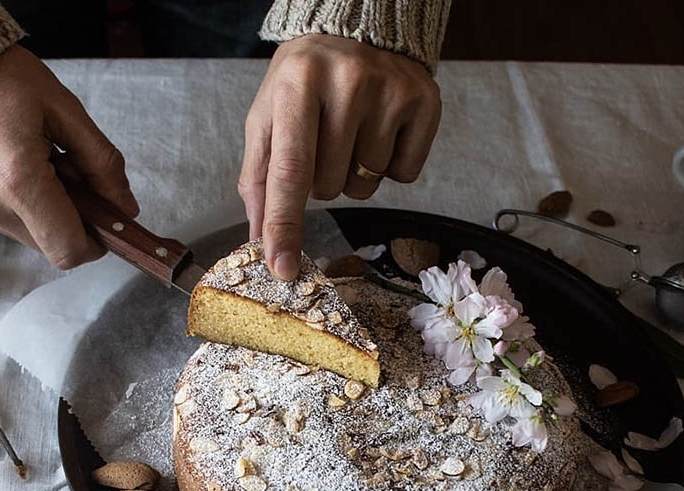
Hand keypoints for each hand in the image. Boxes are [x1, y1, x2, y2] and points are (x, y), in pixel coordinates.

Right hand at [0, 45, 138, 268]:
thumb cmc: (2, 77)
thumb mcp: (66, 111)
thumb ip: (102, 165)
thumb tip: (126, 208)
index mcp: (18, 181)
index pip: (69, 249)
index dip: (96, 243)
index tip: (106, 219)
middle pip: (52, 248)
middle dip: (75, 222)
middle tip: (74, 176)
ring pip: (33, 238)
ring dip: (51, 214)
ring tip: (45, 165)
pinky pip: (11, 223)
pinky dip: (28, 206)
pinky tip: (24, 168)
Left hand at [238, 35, 441, 279]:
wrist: (358, 29)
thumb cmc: (304, 81)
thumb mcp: (269, 116)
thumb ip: (259, 177)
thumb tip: (258, 238)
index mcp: (297, 84)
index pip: (290, 171)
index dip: (284, 226)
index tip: (282, 268)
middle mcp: (347, 83)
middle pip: (329, 189)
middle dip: (321, 181)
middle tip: (324, 139)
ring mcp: (390, 92)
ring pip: (365, 186)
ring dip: (354, 174)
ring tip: (352, 131)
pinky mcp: (425, 102)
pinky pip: (403, 175)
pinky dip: (390, 166)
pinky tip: (382, 131)